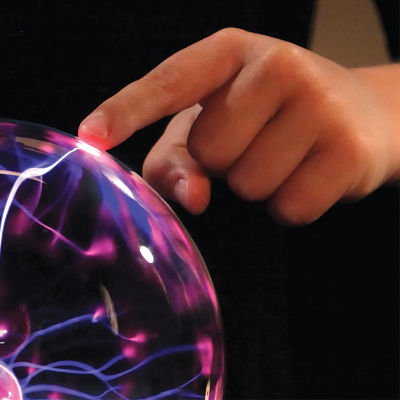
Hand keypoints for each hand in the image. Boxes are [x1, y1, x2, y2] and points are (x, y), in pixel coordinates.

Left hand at [78, 28, 399, 224]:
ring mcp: (319, 102)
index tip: (90, 138)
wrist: (363, 116)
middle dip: (228, 162)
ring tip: (289, 155)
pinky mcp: (347, 148)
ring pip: (248, 184)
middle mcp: (277, 64)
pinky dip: (292, 204)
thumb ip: (180, 158)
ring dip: (261, 184)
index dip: (126, 111)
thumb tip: (193, 198)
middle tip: (261, 141)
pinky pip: (289, 206)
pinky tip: (312, 174)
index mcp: (233, 53)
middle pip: (211, 152)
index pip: (169, 82)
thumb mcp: (220, 124)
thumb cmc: (275, 118)